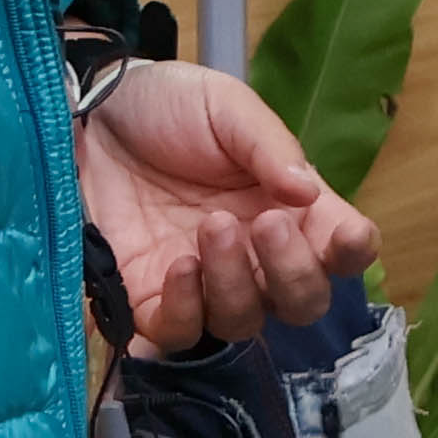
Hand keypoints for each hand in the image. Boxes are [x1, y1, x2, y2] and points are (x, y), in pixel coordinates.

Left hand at [79, 63, 379, 354]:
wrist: (84, 114)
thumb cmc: (165, 104)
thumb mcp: (225, 107)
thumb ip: (270, 147)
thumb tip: (310, 195)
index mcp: (287, 205)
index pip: (341, 247)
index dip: (353, 252)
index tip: (347, 236)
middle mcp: (254, 253)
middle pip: (302, 301)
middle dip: (295, 273)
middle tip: (266, 223)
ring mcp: (203, 281)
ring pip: (245, 322)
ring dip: (238, 284)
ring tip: (212, 227)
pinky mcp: (149, 299)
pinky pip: (181, 333)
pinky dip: (188, 307)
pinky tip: (180, 264)